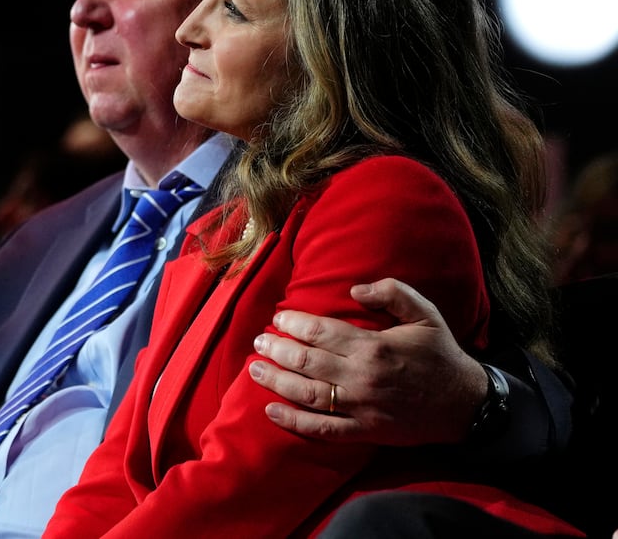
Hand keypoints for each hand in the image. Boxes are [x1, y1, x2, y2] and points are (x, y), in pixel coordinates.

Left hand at [247, 277, 488, 444]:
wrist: (467, 404)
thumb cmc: (441, 354)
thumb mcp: (425, 313)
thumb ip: (391, 293)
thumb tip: (353, 290)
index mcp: (374, 347)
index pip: (320, 332)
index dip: (293, 324)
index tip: (279, 319)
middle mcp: (362, 377)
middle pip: (306, 362)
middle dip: (276, 350)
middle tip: (259, 341)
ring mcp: (362, 407)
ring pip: (307, 394)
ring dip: (276, 381)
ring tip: (254, 370)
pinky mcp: (365, 432)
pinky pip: (323, 430)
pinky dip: (294, 422)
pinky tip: (271, 411)